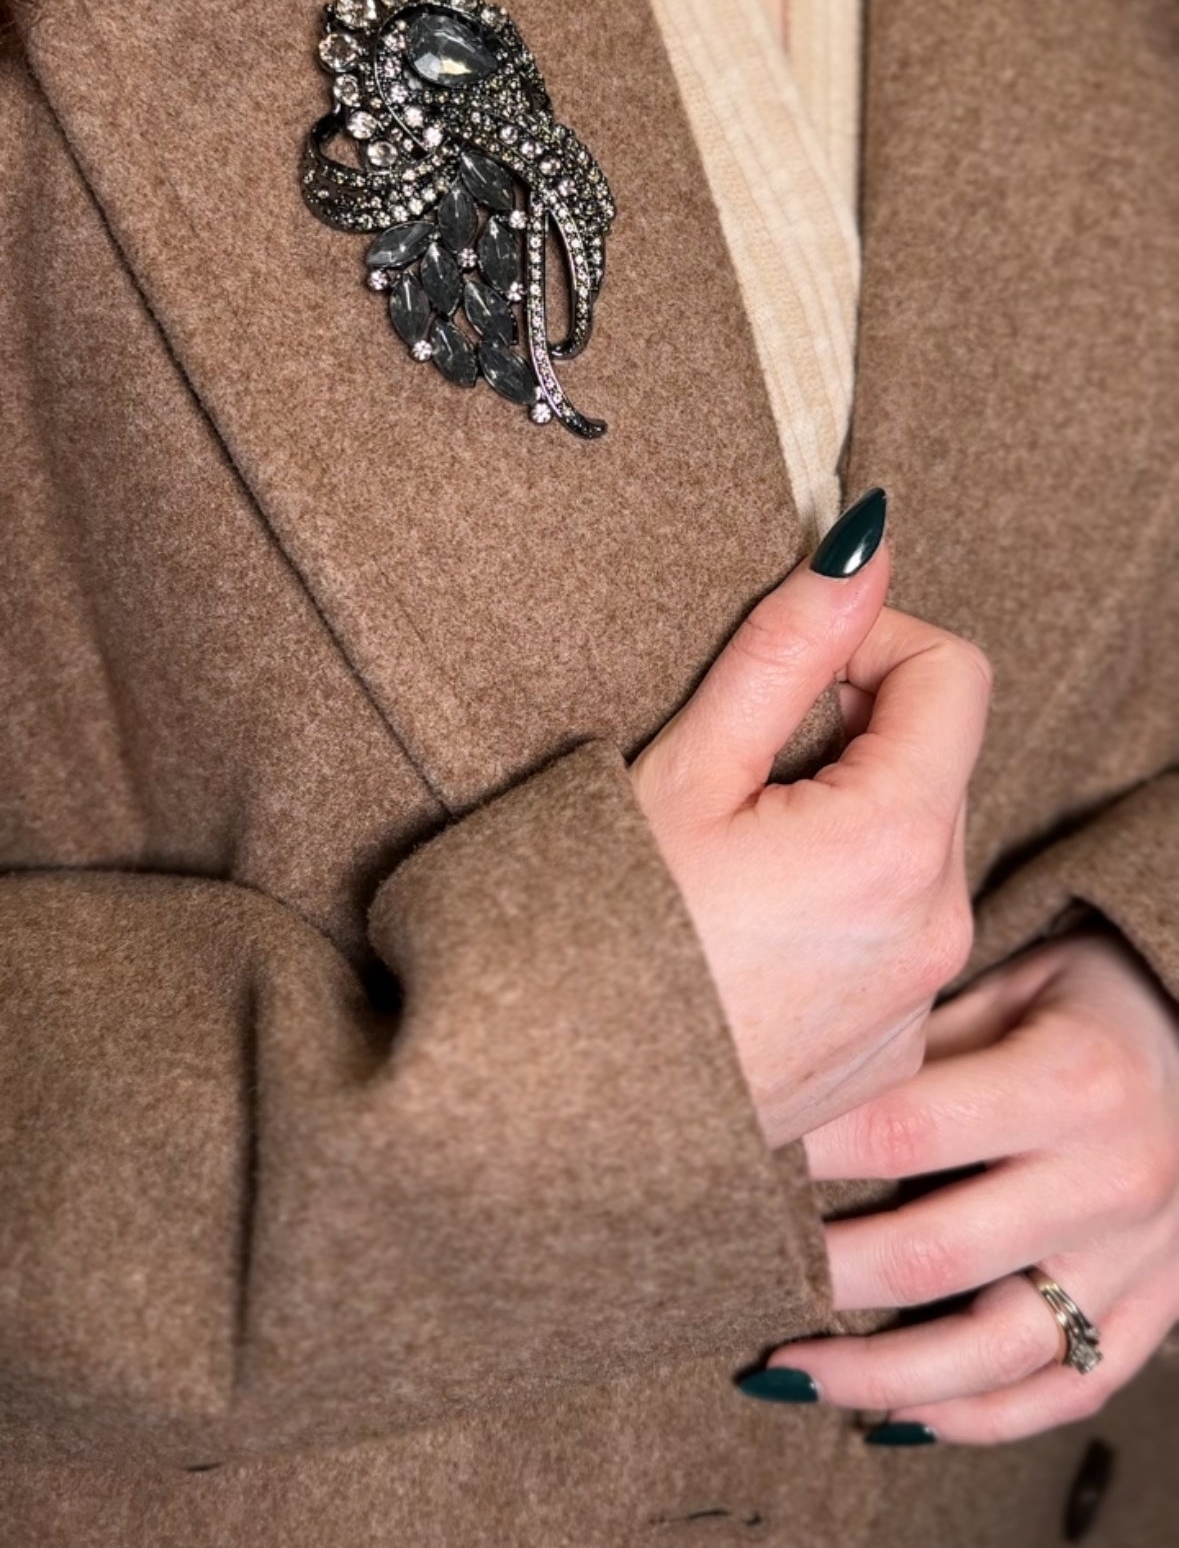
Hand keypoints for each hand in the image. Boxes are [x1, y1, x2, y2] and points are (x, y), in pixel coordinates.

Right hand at [629, 491, 991, 1147]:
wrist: (540, 1126)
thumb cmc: (592, 938)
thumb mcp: (684, 770)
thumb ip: (787, 648)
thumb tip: (867, 546)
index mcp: (894, 842)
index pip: (953, 675)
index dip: (872, 646)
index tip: (789, 676)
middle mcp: (934, 930)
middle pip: (935, 765)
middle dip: (851, 740)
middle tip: (734, 775)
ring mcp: (915, 1006)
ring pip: (917, 854)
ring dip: (847, 825)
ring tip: (728, 865)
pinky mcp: (886, 1061)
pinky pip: (898, 942)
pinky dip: (844, 913)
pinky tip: (744, 942)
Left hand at [767, 930, 1178, 1441]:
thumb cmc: (1089, 1000)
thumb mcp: (1010, 984)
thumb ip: (920, 1041)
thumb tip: (797, 1088)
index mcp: (1073, 1083)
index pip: (908, 1131)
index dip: (811, 1152)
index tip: (735, 1158)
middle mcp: (1112, 1180)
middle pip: (940, 1255)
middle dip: (827, 1275)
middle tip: (745, 1278)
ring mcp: (1141, 1259)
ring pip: (999, 1351)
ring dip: (884, 1375)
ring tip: (798, 1374)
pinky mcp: (1156, 1308)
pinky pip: (1065, 1389)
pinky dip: (977, 1417)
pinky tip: (899, 1414)